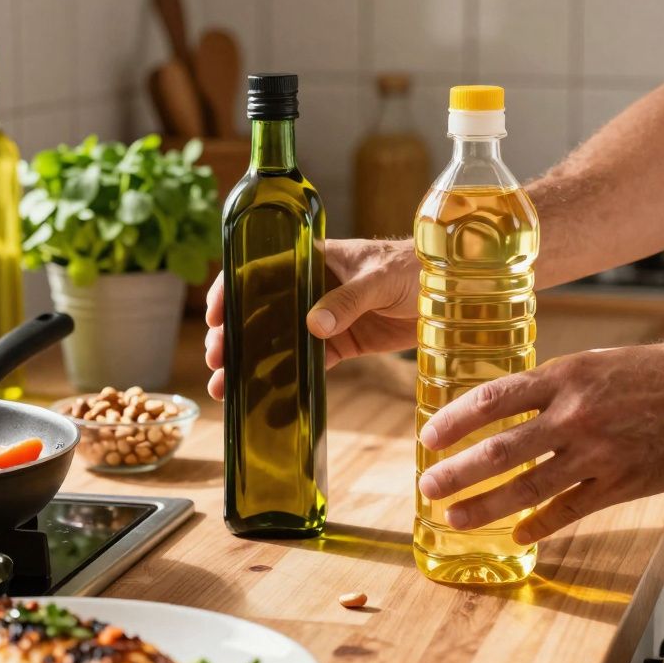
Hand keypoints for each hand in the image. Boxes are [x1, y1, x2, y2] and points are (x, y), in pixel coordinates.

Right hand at [204, 238, 419, 399]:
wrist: (451, 292)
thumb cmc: (414, 268)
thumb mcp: (379, 279)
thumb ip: (347, 300)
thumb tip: (313, 325)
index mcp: (312, 259)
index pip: (259, 269)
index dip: (230, 291)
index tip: (213, 317)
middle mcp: (310, 287)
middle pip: (259, 310)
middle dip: (233, 336)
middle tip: (217, 362)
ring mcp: (324, 317)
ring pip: (277, 341)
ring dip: (251, 364)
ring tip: (226, 389)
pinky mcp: (342, 343)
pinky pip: (309, 364)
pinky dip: (288, 383)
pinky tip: (268, 403)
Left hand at [417, 340, 663, 543]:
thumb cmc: (661, 371)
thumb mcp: (598, 363)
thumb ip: (557, 386)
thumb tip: (512, 406)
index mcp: (566, 376)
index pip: (493, 399)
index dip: (455, 420)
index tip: (429, 437)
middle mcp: (575, 414)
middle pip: (500, 449)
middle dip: (458, 473)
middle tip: (428, 488)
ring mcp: (599, 452)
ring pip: (528, 486)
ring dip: (486, 506)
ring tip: (456, 519)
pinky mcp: (624, 482)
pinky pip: (571, 510)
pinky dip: (540, 524)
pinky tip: (519, 534)